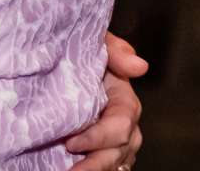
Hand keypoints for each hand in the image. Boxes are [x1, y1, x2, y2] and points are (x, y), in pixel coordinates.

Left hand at [65, 32, 146, 170]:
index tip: (70, 143)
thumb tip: (140, 66)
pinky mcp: (99, 150)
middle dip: (95, 164)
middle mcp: (124, 125)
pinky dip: (92, 170)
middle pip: (118, 151)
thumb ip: (114, 49)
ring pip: (113, 163)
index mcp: (123, 100)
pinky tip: (68, 170)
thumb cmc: (79, 47)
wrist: (60, 58)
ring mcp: (113, 141)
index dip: (98, 137)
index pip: (121, 124)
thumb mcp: (95, 41)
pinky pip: (106, 166)